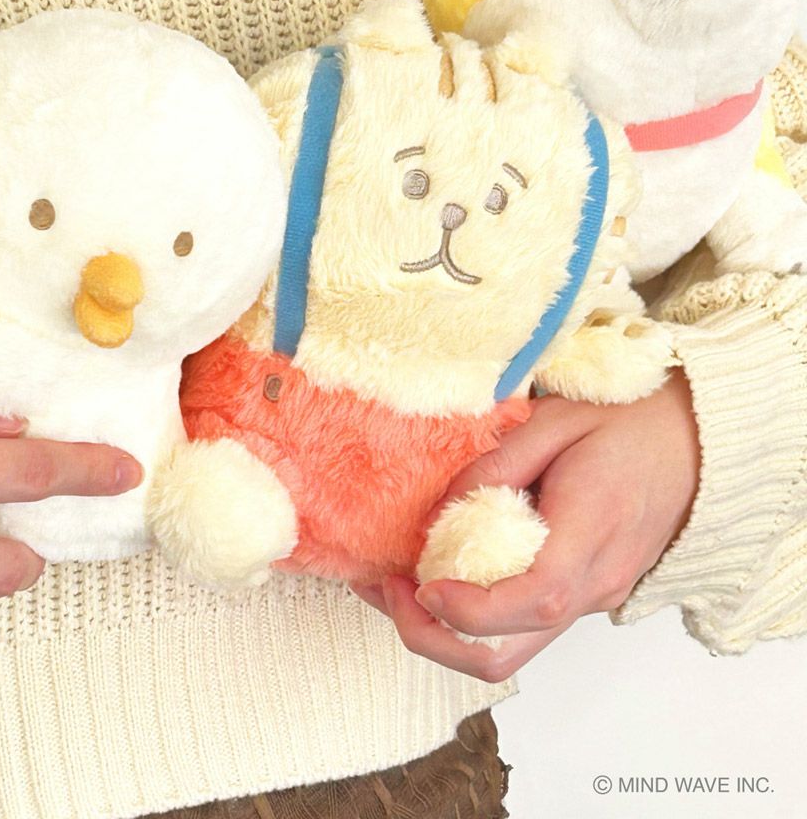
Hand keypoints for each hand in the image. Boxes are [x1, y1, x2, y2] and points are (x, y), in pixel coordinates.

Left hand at [352, 370, 698, 681]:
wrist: (692, 442)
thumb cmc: (627, 422)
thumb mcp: (554, 421)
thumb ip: (495, 464)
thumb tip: (440, 512)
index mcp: (590, 535)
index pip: (532, 600)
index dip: (467, 608)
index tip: (418, 584)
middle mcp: (591, 585)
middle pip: (505, 656)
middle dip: (430, 638)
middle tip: (385, 588)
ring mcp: (588, 598)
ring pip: (506, 652)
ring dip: (441, 633)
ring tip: (393, 583)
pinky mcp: (579, 596)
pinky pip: (519, 627)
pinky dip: (469, 617)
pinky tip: (434, 575)